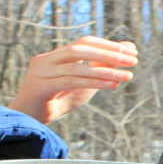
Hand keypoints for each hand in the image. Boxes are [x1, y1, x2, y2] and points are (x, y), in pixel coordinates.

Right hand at [8, 36, 138, 123]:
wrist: (29, 121)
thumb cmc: (57, 101)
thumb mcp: (83, 83)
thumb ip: (101, 67)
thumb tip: (127, 50)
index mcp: (55, 55)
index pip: (84, 42)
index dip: (107, 44)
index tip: (131, 50)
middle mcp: (46, 59)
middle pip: (80, 48)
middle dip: (109, 53)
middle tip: (133, 59)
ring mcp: (41, 72)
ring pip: (77, 66)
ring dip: (106, 70)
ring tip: (128, 75)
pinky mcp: (40, 87)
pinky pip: (71, 81)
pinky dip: (94, 82)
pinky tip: (112, 84)